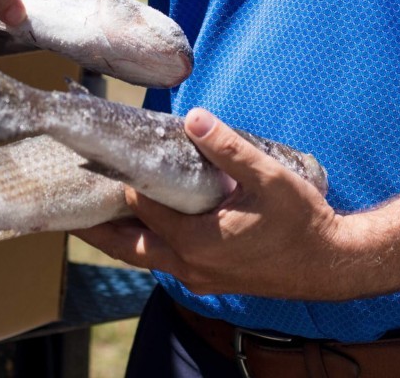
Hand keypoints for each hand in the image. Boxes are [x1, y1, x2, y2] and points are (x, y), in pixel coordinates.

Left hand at [73, 108, 369, 299]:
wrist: (332, 265)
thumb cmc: (303, 222)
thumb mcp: (270, 179)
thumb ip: (230, 149)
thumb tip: (195, 118)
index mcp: (197, 239)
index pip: (142, 207)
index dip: (122, 182)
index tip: (101, 160)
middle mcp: (189, 264)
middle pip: (125, 245)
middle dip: (95, 225)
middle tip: (67, 205)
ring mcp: (197, 277)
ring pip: (141, 258)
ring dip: (116, 238)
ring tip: (90, 217)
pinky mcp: (207, 280)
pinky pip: (161, 263)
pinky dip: (142, 246)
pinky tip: (139, 229)